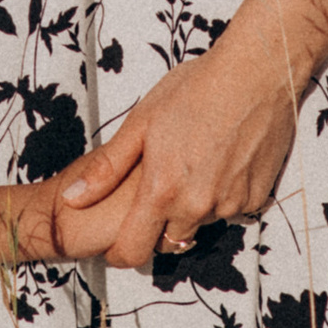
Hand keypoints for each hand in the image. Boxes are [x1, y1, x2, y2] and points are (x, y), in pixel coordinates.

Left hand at [55, 0, 308, 271]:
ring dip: (191, 210)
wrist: (255, 74)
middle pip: (168, 241)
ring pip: (200, 225)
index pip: (133, 251)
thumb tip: (71, 198)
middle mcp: (197, 207)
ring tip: (191, 168)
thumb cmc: (194, 90)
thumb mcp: (141, 122)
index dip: (119, 253)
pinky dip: (221, 198)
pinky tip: (219, 165)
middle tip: (157, 192)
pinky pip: (230, 211)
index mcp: (162, 191)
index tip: (115, 243)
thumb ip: (107, 168)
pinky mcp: (256, 197)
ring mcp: (229, 205)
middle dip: (157, 227)